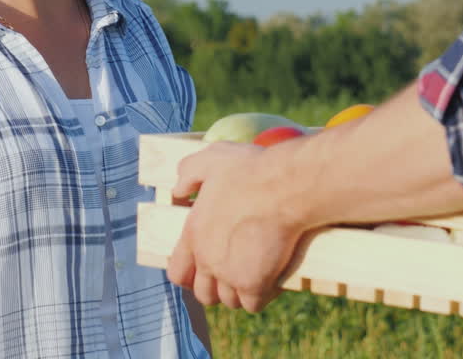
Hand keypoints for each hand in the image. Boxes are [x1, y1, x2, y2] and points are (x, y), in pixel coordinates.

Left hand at [166, 141, 306, 311]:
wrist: (286, 186)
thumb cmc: (253, 170)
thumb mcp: (213, 159)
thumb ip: (189, 172)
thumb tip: (177, 188)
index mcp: (193, 232)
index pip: (178, 272)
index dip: (192, 276)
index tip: (207, 270)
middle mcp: (206, 258)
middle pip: (204, 293)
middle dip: (218, 288)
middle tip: (236, 274)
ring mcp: (229, 275)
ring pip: (230, 301)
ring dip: (241, 293)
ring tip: (257, 275)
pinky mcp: (254, 284)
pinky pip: (254, 304)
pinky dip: (263, 296)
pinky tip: (273, 280)